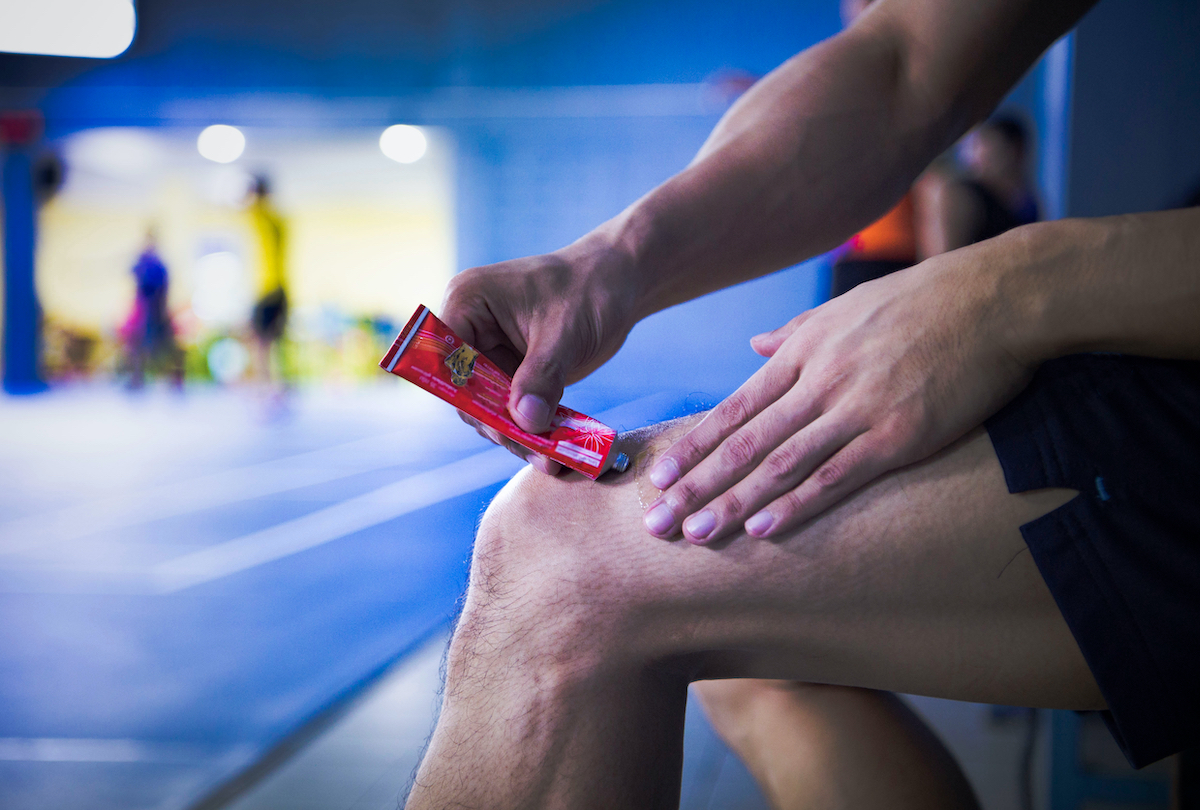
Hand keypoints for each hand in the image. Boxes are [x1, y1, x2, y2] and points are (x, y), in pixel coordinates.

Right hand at [441, 233, 639, 472]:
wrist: (620, 283)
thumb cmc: (590, 290)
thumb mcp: (565, 334)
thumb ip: (542, 377)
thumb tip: (526, 423)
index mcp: (468, 302)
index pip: (445, 358)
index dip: (465, 395)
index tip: (495, 425)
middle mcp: (471, 328)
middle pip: (466, 390)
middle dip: (498, 424)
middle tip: (533, 451)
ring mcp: (491, 352)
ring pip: (490, 407)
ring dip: (517, 435)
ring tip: (551, 460)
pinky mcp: (514, 371)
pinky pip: (513, 408)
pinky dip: (532, 429)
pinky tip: (555, 451)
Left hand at [642, 243, 1036, 542]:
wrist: (994, 297)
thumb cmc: (922, 300)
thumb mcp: (846, 307)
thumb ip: (796, 330)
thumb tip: (754, 343)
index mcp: (803, 351)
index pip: (735, 407)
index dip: (695, 445)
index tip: (660, 475)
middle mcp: (819, 381)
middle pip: (744, 441)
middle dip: (697, 485)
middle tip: (657, 522)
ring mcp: (856, 409)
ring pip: (780, 463)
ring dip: (733, 503)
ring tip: (695, 534)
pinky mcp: (897, 435)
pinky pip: (836, 476)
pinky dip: (797, 504)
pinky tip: (763, 528)